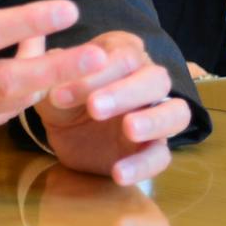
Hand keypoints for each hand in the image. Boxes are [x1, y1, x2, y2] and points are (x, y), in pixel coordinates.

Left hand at [33, 31, 191, 184]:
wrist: (63, 132)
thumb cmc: (62, 95)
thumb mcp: (49, 80)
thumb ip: (50, 68)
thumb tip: (49, 58)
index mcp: (123, 52)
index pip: (124, 55)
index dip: (96, 73)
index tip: (61, 92)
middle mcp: (147, 79)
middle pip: (157, 79)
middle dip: (127, 92)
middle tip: (94, 108)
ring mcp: (155, 115)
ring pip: (176, 113)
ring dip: (154, 121)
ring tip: (129, 130)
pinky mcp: (153, 148)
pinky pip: (162, 156)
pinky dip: (143, 165)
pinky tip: (118, 173)